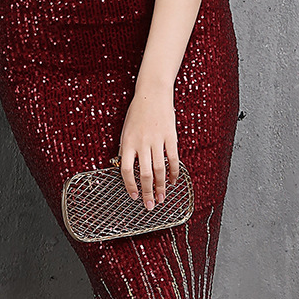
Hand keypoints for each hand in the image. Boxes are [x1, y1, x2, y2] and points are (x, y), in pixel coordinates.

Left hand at [117, 85, 178, 209]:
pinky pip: (172, 158)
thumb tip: (127, 168)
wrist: (152, 93)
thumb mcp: (125, 130)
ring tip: (162, 196)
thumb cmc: (138, 112)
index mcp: (127, 142)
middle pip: (143, 174)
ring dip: (161, 186)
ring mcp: (156, 140)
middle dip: (147, 192)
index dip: (129, 185)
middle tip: (150, 205)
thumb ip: (126, 149)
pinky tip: (173, 180)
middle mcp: (141, 143)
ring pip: (158, 169)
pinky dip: (173, 172)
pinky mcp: (170, 136)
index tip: (133, 196)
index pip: (125, 170)